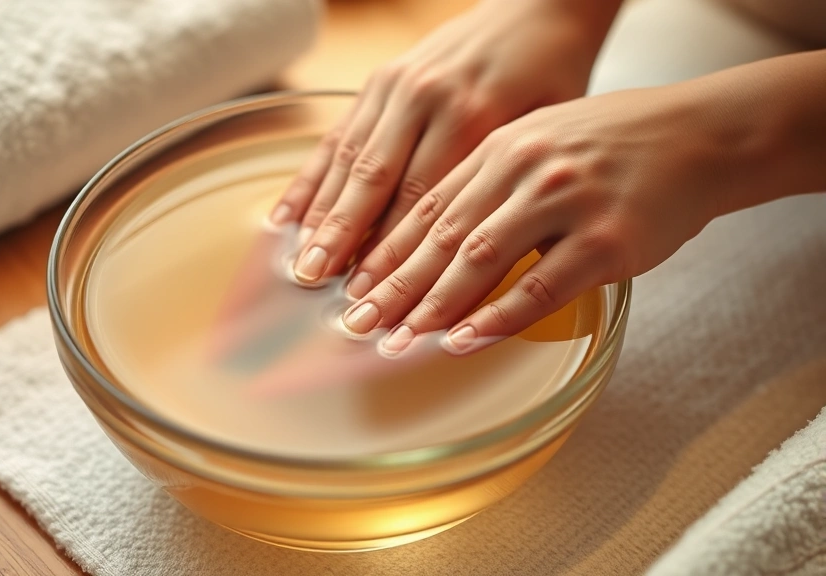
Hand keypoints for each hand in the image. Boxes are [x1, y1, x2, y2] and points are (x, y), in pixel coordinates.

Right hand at [269, 0, 619, 286]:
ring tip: (299, 265)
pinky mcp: (379, 81)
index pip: (421, 199)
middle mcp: (425, 98)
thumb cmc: (554, 74)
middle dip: (342, 240)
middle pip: (374, 183)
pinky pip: (338, 135)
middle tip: (316, 286)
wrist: (540, 7)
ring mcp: (396, 86)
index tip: (373, 293)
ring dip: (320, 216)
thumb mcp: (547, 130)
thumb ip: (504, 184)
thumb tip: (473, 260)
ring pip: (348, 161)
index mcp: (473, 114)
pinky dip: (310, 179)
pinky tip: (287, 216)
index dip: (393, 250)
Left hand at [339, 83, 733, 354]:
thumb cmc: (613, 145)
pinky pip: (540, 287)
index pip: (428, 205)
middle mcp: (526, 169)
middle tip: (357, 324)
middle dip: (393, 286)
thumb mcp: (539, 142)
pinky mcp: (606, 241)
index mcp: (501, 146)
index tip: (354, 287)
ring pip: (481, 261)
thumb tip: (430, 240)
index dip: (386, 250)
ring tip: (397, 340)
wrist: (700, 137)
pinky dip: (497, 318)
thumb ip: (488, 182)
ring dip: (433, 306)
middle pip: (442, 236)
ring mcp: (566, 202)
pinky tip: (463, 340)